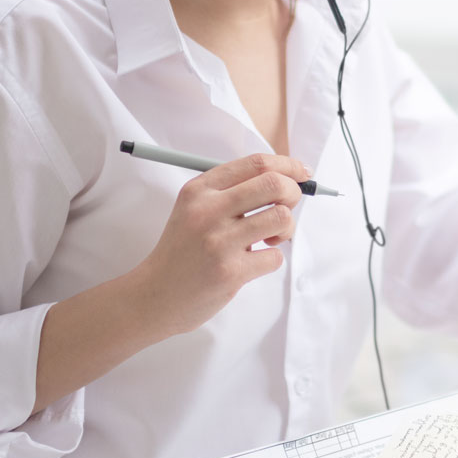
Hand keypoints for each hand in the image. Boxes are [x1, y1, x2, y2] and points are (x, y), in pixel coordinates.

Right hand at [131, 153, 307, 336]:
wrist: (155, 294)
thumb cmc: (184, 250)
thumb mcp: (194, 209)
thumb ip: (231, 191)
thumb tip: (286, 177)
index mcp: (200, 190)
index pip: (255, 163)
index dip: (287, 166)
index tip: (302, 173)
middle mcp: (208, 210)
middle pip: (274, 184)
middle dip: (294, 193)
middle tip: (288, 206)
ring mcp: (219, 241)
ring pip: (281, 218)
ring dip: (286, 228)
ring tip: (270, 237)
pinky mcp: (230, 271)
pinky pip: (275, 256)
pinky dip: (272, 258)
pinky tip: (253, 262)